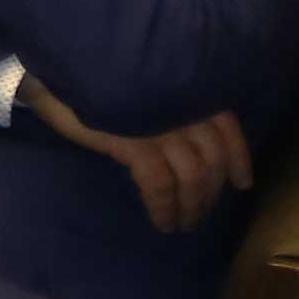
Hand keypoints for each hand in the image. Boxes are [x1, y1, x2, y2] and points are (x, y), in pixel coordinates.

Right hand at [28, 79, 254, 232]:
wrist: (56, 73)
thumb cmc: (98, 78)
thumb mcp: (146, 85)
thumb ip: (170, 103)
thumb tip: (187, 138)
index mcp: (188, 92)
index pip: (227, 130)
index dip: (238, 160)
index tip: (242, 184)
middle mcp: (182, 109)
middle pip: (212, 160)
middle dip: (210, 193)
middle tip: (200, 214)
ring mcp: (161, 127)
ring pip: (192, 177)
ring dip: (191, 207)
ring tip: (183, 224)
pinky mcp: (135, 143)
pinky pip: (159, 185)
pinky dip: (164, 207)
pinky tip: (162, 221)